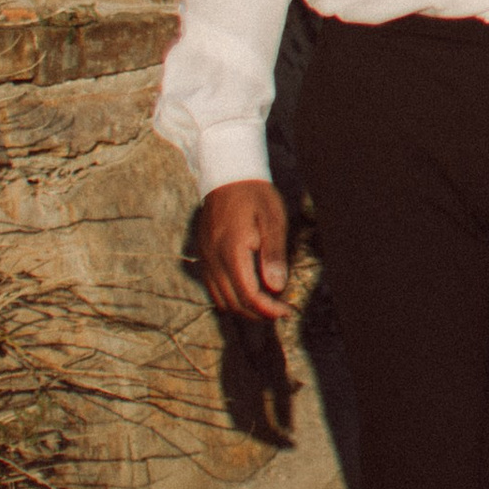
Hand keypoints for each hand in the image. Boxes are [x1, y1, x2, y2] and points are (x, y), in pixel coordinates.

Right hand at [197, 179, 290, 319]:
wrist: (228, 174)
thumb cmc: (255, 195)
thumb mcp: (273, 220)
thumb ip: (274, 254)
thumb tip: (276, 287)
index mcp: (232, 251)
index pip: (248, 295)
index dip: (268, 309)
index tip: (285, 311)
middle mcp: (214, 259)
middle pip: (233, 303)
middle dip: (257, 314)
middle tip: (279, 311)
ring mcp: (205, 258)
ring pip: (221, 300)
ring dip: (243, 309)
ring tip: (266, 306)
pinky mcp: (203, 256)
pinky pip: (213, 288)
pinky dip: (230, 298)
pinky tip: (247, 292)